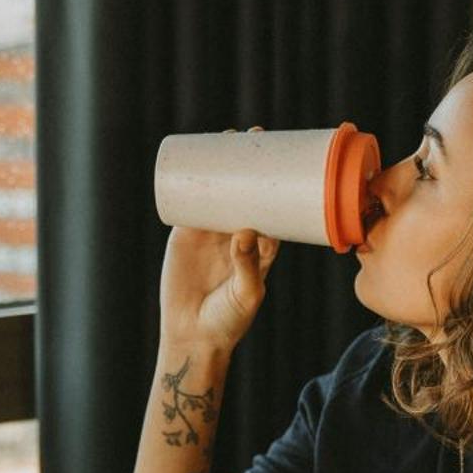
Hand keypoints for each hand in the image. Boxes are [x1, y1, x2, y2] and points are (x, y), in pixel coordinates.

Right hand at [159, 127, 279, 353]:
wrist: (192, 335)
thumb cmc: (229, 321)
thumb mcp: (246, 294)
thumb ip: (248, 265)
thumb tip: (243, 231)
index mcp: (261, 246)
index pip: (275, 206)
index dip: (280, 182)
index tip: (287, 157)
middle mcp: (238, 234)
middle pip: (248, 190)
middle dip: (252, 164)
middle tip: (256, 136)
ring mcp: (211, 233)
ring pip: (219, 191)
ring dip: (223, 166)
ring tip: (226, 138)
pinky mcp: (185, 235)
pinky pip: (189, 201)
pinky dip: (191, 182)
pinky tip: (193, 160)